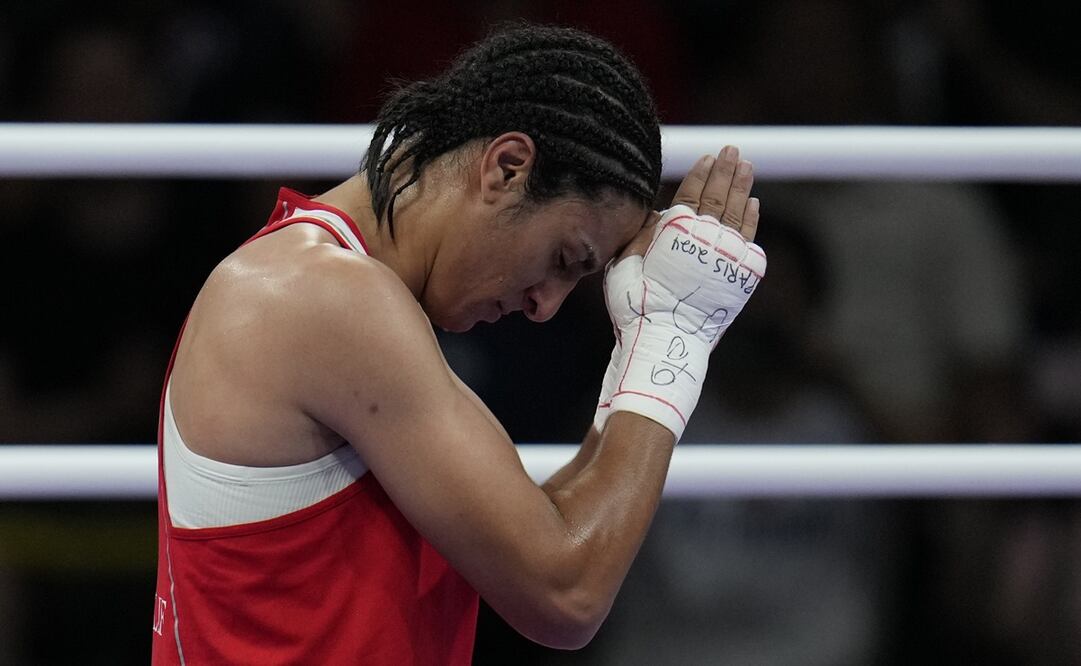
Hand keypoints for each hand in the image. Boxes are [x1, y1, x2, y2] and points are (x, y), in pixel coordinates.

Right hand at [593, 146, 765, 439]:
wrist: (666, 339)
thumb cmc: (636, 305)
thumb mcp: (624, 262)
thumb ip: (642, 234)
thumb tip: (658, 212)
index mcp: (676, 231)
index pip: (691, 194)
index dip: (700, 174)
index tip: (709, 157)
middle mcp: (705, 237)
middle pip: (718, 197)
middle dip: (726, 171)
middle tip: (733, 151)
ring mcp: (726, 255)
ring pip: (737, 213)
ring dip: (742, 187)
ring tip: (747, 167)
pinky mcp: (741, 275)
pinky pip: (749, 239)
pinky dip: (751, 219)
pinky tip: (753, 204)